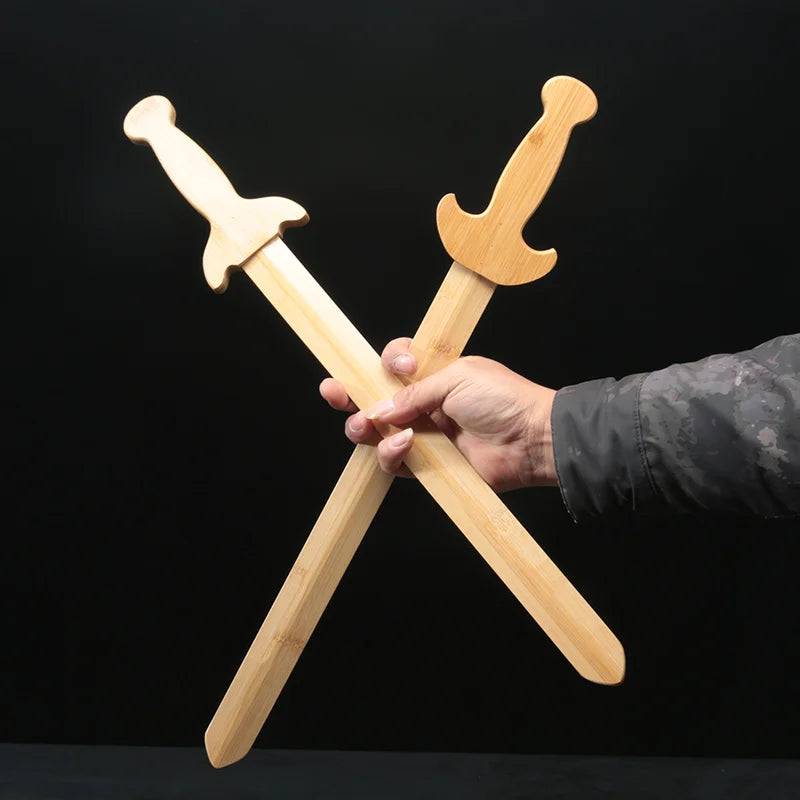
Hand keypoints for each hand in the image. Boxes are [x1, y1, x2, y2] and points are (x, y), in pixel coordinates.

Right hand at [320, 338, 557, 491]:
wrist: (531, 438)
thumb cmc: (503, 399)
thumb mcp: (457, 378)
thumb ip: (415, 393)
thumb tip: (379, 408)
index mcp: (432, 376)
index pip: (394, 366)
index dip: (386, 365)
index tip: (398, 369)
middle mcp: (424, 405)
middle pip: (374, 400)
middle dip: (349, 395)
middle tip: (333, 391)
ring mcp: (423, 436)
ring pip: (376, 433)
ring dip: (365, 428)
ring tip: (368, 426)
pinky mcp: (427, 465)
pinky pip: (394, 462)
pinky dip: (391, 453)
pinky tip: (404, 444)